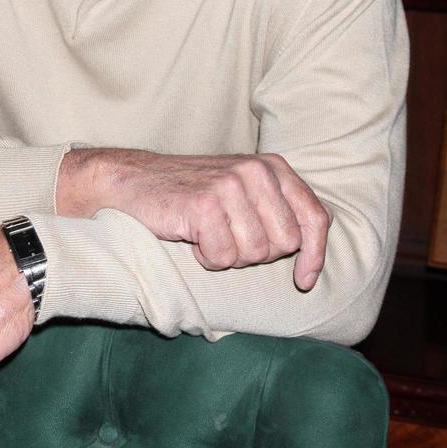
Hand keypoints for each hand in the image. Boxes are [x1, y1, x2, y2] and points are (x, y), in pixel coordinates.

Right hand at [58, 149, 331, 289]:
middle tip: (225, 237)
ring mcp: (230, 184)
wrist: (131, 182)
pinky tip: (191, 237)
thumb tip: (314, 256)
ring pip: (254, 254)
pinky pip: (223, 257)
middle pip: (284, 244)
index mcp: (272, 167)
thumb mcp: (242, 194)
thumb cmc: (190, 196)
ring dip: (228, 255)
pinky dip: (206, 258)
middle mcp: (256, 170)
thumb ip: (279, 212)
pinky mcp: (205, 204)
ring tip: (206, 234)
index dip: (313, 255)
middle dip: (256, 253)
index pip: (314, 218)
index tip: (302, 280)